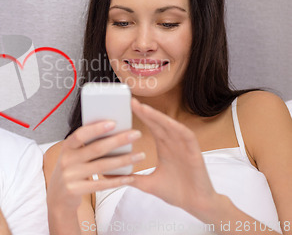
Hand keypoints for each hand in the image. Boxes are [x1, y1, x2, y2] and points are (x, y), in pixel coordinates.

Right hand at [46, 121, 143, 212]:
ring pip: (102, 166)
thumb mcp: (72, 156)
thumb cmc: (71, 170)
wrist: (57, 197)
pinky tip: (130, 177)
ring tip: (140, 156)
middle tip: (136, 134)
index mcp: (67, 147)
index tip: (114, 123)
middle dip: (118, 140)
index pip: (81, 135)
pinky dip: (117, 181)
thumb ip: (85, 146)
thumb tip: (111, 130)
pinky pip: (101, 184)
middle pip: (96, 149)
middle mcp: (67, 160)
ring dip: (123, 160)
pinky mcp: (76, 190)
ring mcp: (70, 176)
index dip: (96, 128)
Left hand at [129, 98, 218, 215]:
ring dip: (158, 117)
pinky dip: (177, 128)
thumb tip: (109, 177)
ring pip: (171, 126)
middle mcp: (174, 144)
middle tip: (131, 101)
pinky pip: (186, 136)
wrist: (197, 205)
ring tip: (143, 108)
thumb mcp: (148, 184)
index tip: (127, 107)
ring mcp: (184, 147)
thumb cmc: (176, 192)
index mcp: (165, 148)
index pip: (152, 127)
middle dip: (146, 112)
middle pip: (159, 123)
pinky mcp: (194, 152)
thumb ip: (131, 178)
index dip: (142, 116)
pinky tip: (167, 122)